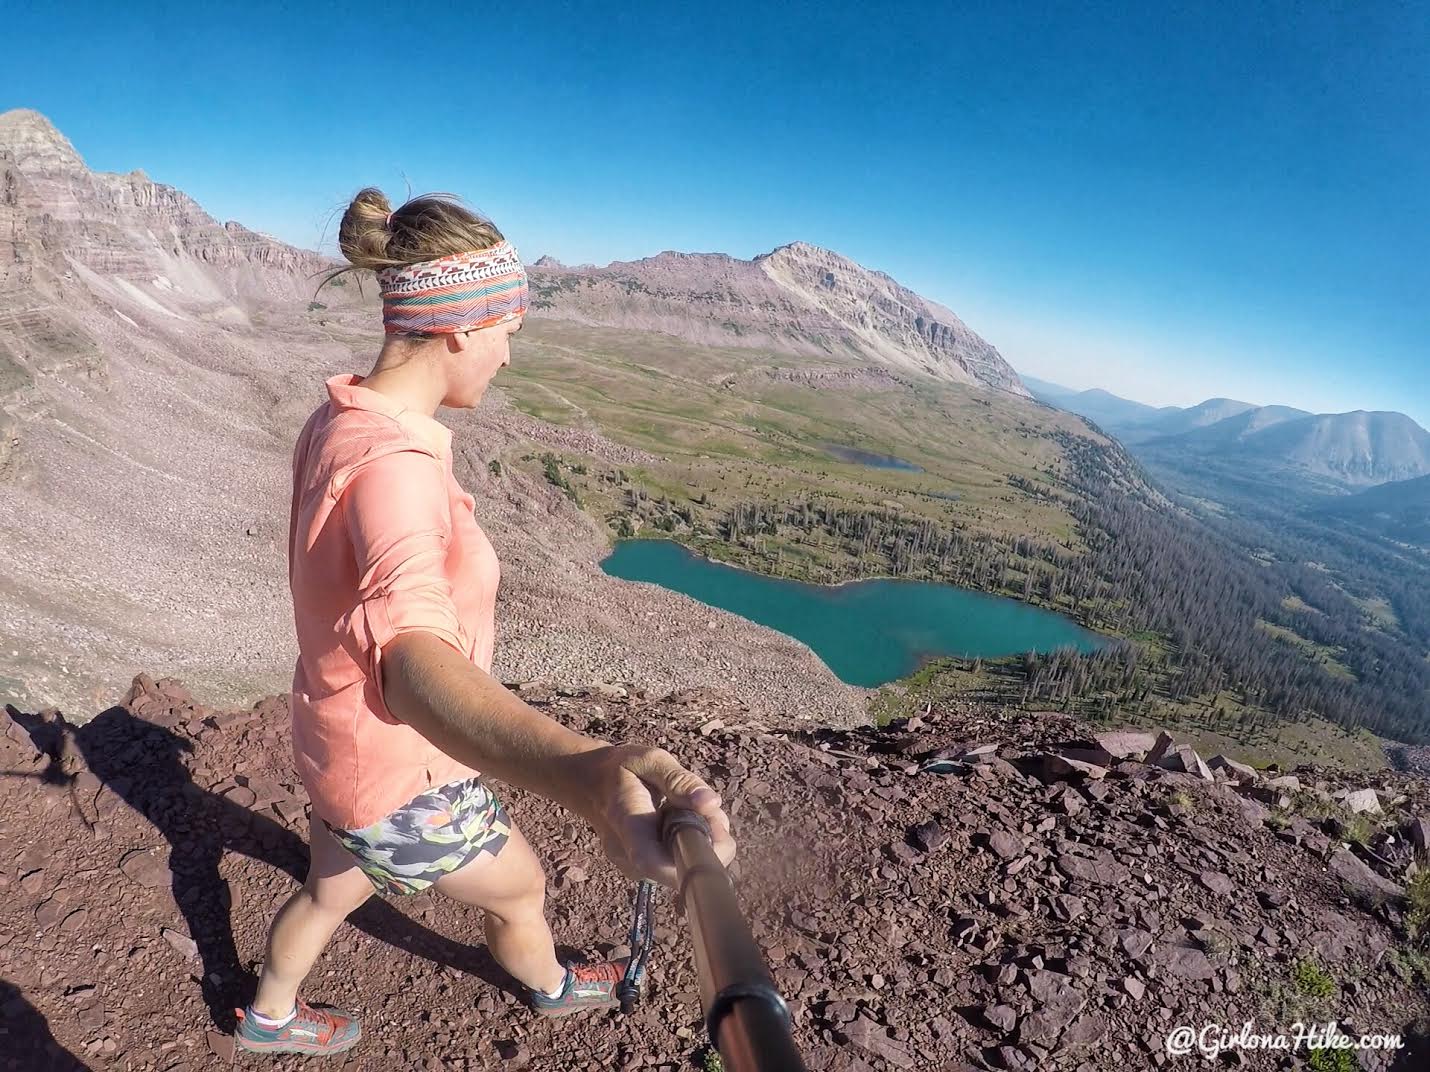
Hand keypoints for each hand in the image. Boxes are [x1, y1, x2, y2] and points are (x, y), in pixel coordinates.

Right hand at [571, 744, 735, 885]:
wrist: (589, 783)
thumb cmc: (619, 769)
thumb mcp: (649, 760)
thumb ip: (679, 780)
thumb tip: (712, 804)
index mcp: (627, 825)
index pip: (655, 863)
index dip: (693, 859)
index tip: (715, 829)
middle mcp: (628, 856)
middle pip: (679, 871)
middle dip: (709, 844)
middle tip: (706, 807)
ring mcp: (634, 867)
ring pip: (683, 869)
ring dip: (701, 842)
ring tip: (690, 808)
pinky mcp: (644, 869)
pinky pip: (676, 864)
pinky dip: (690, 843)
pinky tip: (681, 820)